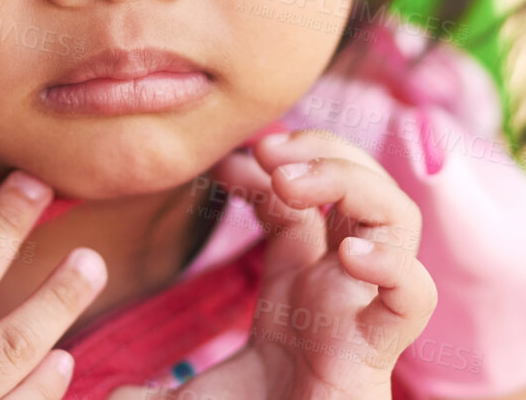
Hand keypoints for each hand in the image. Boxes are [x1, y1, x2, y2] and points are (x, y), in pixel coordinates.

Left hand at [110, 129, 436, 399]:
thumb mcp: (194, 397)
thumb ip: (155, 389)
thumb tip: (110, 393)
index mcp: (300, 283)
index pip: (301, 197)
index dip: (268, 166)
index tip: (222, 165)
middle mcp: (339, 286)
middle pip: (361, 185)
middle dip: (322, 150)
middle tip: (267, 151)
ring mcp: (364, 311)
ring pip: (397, 218)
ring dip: (351, 181)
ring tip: (292, 181)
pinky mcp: (379, 349)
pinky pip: (414, 294)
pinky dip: (392, 264)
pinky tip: (348, 255)